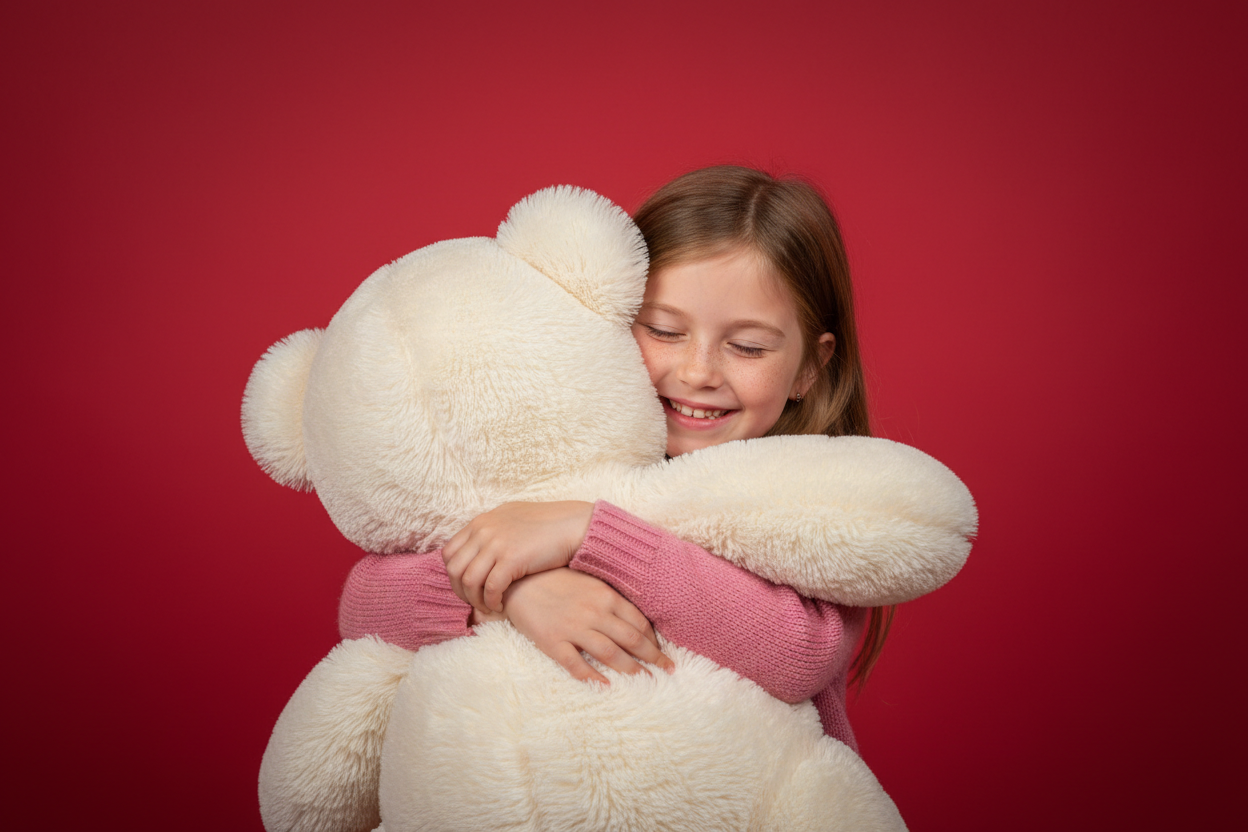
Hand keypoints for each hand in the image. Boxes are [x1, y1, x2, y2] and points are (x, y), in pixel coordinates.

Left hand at [443, 501, 593, 612]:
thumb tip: (478, 546)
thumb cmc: (546, 524)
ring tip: (488, 607)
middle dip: (461, 592)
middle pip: (455, 569)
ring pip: (469, 581)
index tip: (467, 588)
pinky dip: (491, 601)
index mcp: (480, 522)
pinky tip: (500, 606)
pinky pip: (490, 588)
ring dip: (475, 600)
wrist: (572, 524)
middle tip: (475, 603)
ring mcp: (496, 544)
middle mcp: (483, 531)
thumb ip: (491, 530)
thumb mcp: (510, 518)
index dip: (454, 575)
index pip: (449, 553)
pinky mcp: (511, 559)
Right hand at [502, 568, 674, 684]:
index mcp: (605, 596)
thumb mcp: (587, 581)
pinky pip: (576, 664)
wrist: (517, 579)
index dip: (654, 640)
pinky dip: (592, 677)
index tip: (663, 651)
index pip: (638, 622)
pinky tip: (605, 687)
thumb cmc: (554, 578)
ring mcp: (573, 628)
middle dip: (653, 657)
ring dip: (631, 669)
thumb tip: (632, 617)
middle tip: (667, 670)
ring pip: (610, 654)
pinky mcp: (552, 641)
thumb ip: (609, 599)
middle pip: (631, 640)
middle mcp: (594, 612)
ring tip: (644, 681)